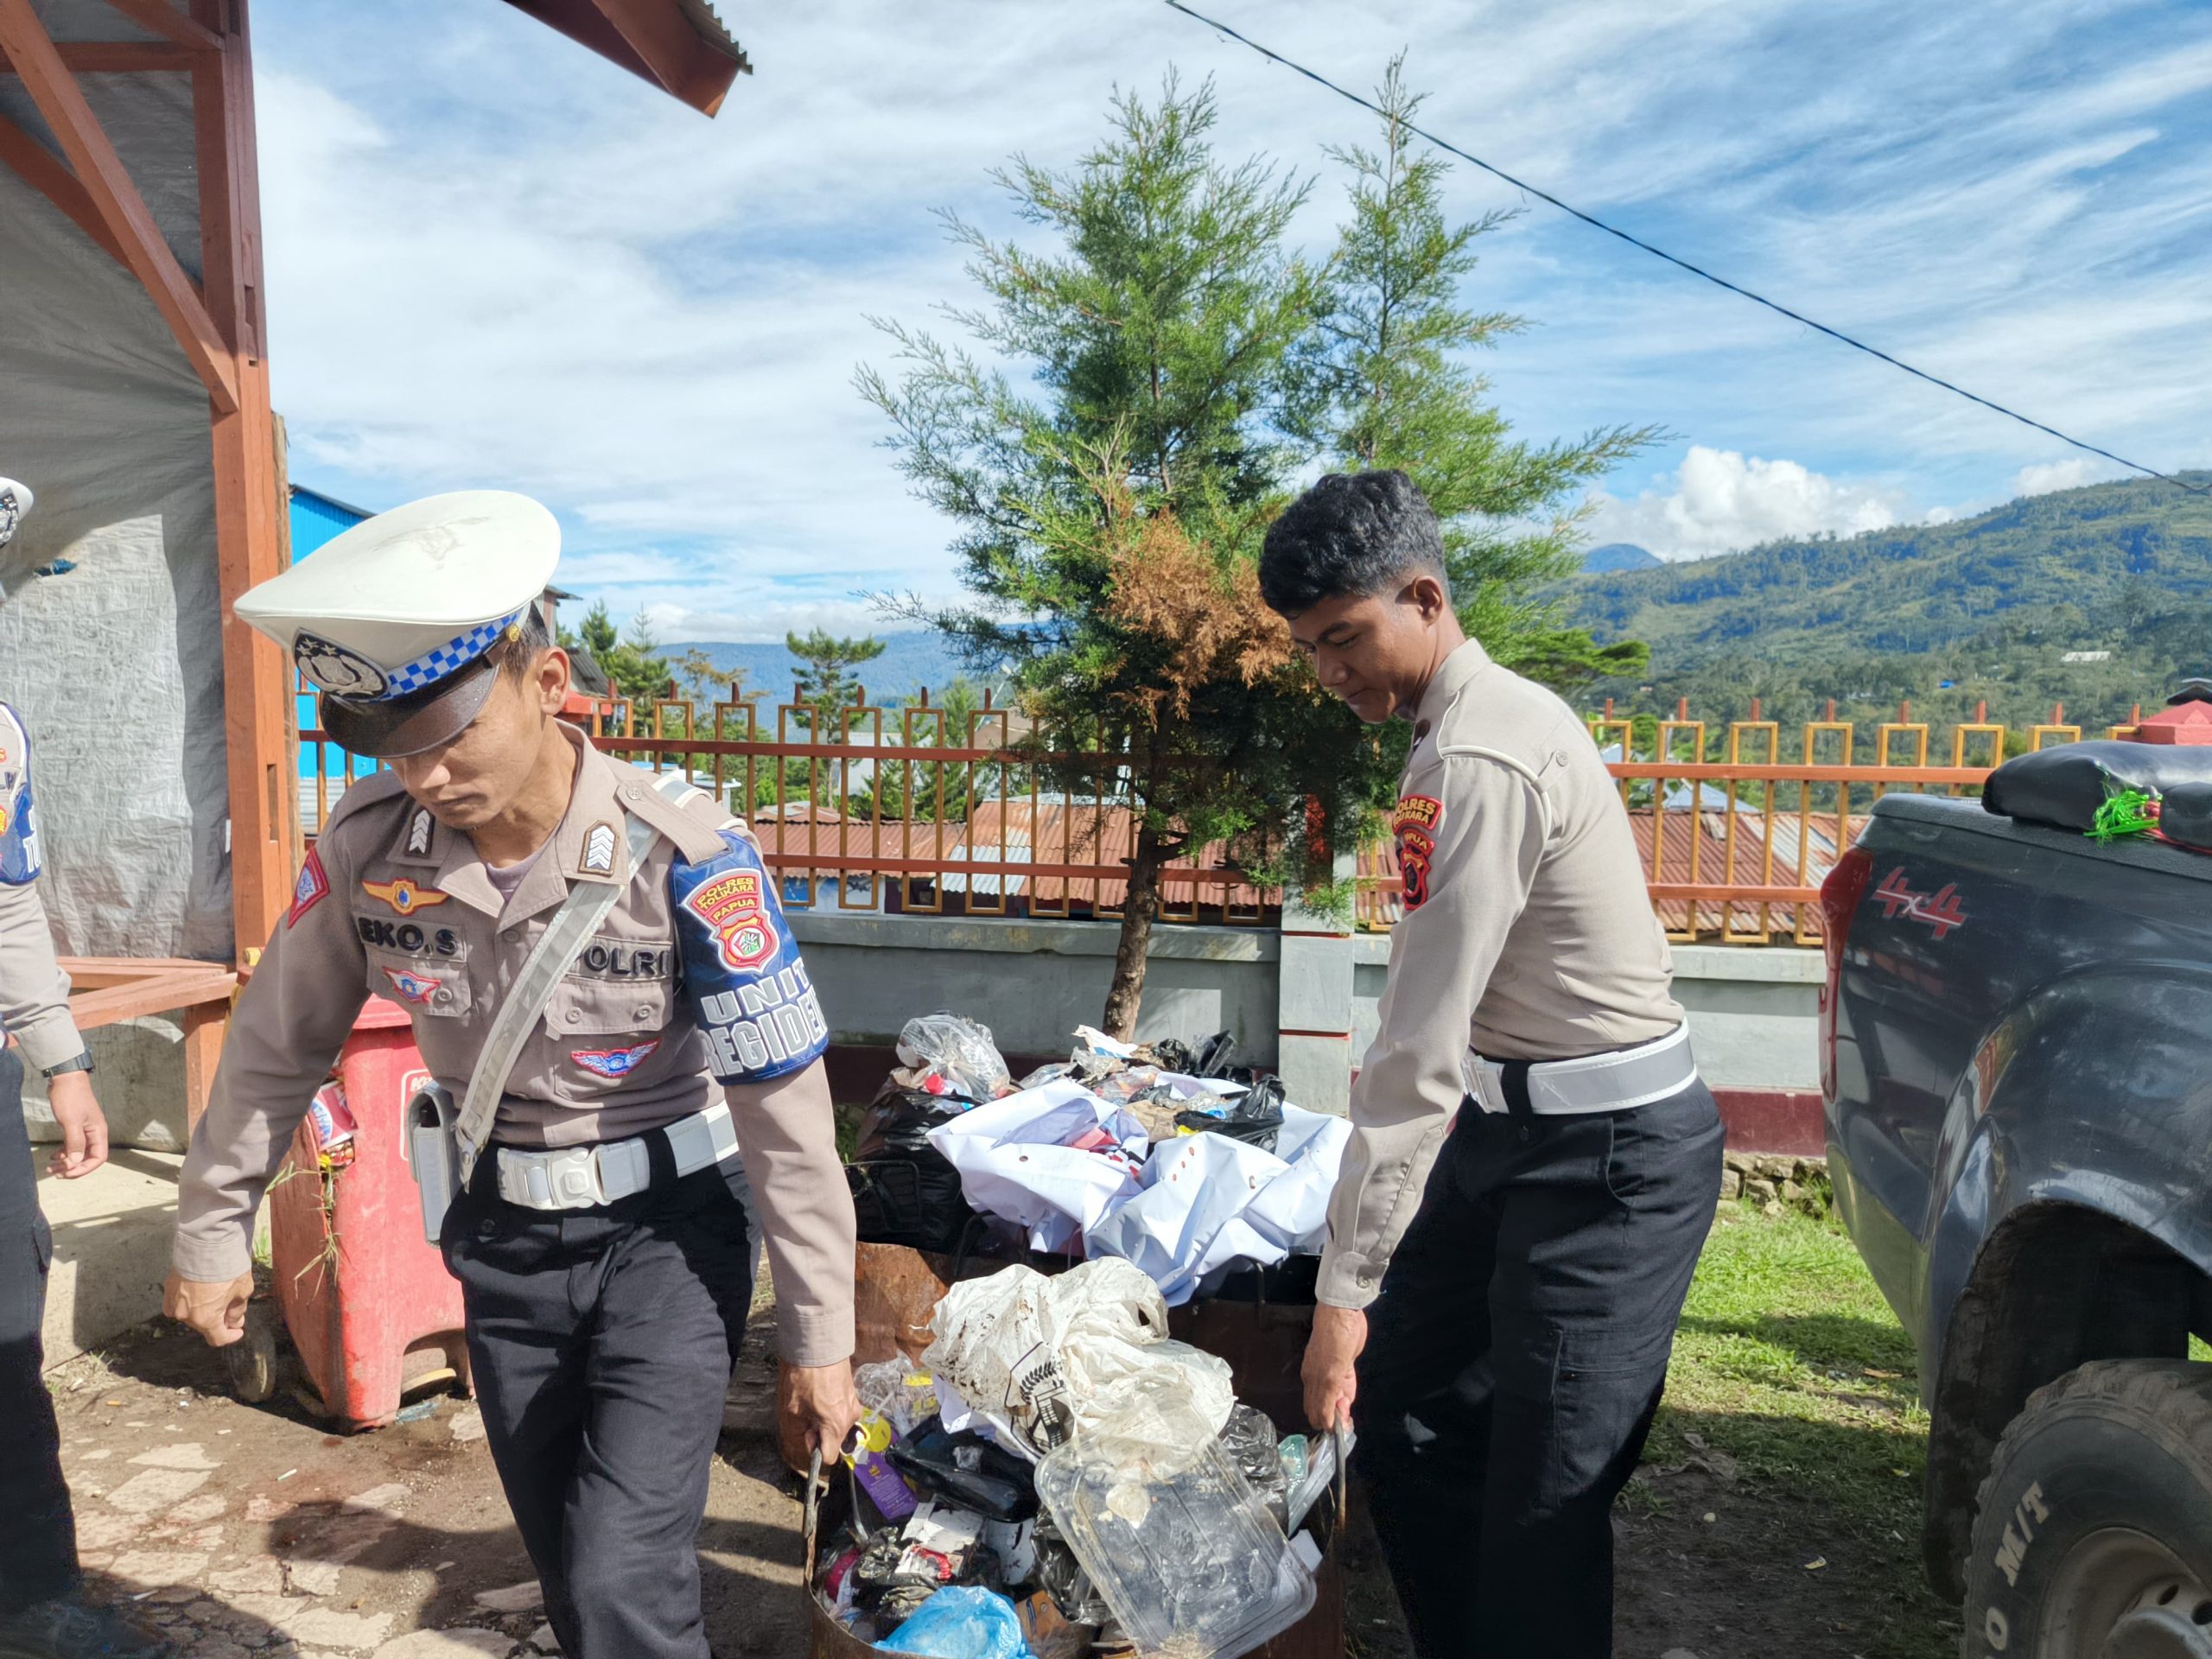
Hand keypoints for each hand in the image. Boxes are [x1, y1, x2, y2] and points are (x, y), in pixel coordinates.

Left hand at [45, 1069, 108, 1178]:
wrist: (65, 1079)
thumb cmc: (71, 1098)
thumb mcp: (71, 1121)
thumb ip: (75, 1143)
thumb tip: (76, 1162)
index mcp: (98, 1132)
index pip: (98, 1158)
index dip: (84, 1168)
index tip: (67, 1173)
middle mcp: (94, 1133)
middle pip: (88, 1158)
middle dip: (72, 1168)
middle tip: (55, 1173)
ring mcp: (85, 1130)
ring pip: (79, 1153)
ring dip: (66, 1162)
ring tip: (50, 1166)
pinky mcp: (75, 1127)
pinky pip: (72, 1146)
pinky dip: (63, 1153)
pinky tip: (53, 1155)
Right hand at [163, 1270, 256, 1347]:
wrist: (206, 1243)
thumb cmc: (227, 1267)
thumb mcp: (242, 1291)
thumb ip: (237, 1311)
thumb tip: (234, 1321)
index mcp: (205, 1319)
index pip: (217, 1338)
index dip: (230, 1336)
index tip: (237, 1331)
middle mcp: (186, 1315)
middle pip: (204, 1325)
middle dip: (218, 1320)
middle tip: (231, 1308)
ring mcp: (174, 1302)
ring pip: (190, 1314)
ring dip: (202, 1310)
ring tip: (216, 1295)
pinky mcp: (168, 1289)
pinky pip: (177, 1304)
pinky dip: (188, 1302)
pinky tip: (199, 1292)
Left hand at [779, 1358, 863, 1473]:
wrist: (821, 1348)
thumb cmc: (807, 1377)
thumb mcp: (793, 1409)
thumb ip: (798, 1432)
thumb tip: (805, 1440)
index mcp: (835, 1425)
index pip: (829, 1456)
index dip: (815, 1450)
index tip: (808, 1435)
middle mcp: (849, 1418)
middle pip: (835, 1440)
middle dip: (820, 1433)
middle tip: (808, 1414)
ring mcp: (854, 1405)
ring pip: (839, 1425)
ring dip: (827, 1420)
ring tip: (815, 1401)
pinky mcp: (854, 1395)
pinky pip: (843, 1411)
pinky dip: (832, 1409)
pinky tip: (822, 1394)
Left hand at [1303, 1302, 1367, 1432]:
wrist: (1339, 1314)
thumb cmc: (1340, 1332)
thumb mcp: (1341, 1360)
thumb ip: (1343, 1380)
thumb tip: (1344, 1399)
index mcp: (1312, 1373)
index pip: (1313, 1402)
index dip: (1325, 1415)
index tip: (1336, 1420)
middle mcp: (1311, 1378)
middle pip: (1313, 1410)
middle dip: (1328, 1422)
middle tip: (1342, 1423)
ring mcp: (1319, 1379)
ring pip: (1318, 1411)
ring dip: (1331, 1422)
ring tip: (1343, 1424)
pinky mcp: (1330, 1378)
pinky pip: (1327, 1404)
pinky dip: (1332, 1418)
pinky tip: (1338, 1425)